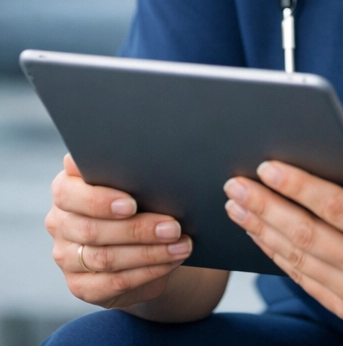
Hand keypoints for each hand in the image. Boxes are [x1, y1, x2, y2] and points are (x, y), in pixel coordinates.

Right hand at [46, 154, 192, 308]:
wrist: (142, 238)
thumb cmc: (139, 198)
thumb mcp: (134, 180)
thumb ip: (128, 169)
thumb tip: (148, 157)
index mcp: (66, 189)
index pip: (69, 194)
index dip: (100, 201)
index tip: (131, 204)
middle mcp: (60, 223)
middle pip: (92, 230)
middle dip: (138, 230)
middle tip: (174, 227)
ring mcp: (66, 257)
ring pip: (105, 258)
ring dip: (149, 252)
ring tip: (181, 246)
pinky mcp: (80, 285)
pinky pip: (113, 282)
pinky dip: (147, 272)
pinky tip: (170, 262)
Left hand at [224, 146, 342, 337]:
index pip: (335, 207)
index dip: (299, 186)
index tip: (270, 167)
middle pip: (306, 235)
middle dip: (266, 206)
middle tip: (237, 184)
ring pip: (298, 259)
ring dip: (262, 231)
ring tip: (238, 206)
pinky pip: (303, 279)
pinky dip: (277, 256)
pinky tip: (261, 235)